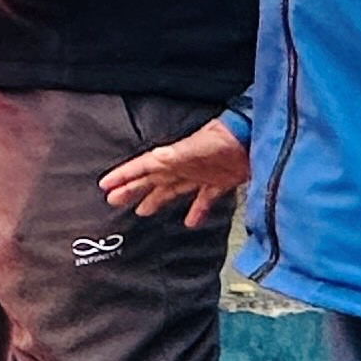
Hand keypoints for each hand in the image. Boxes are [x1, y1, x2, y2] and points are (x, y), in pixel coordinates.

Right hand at [100, 119, 248, 228]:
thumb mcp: (197, 147)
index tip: (105, 185)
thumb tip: (156, 158)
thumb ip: (178, 155)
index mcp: (174, 158)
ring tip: (142, 211)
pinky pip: (203, 199)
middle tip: (113, 200)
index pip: (143, 168)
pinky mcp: (219, 182)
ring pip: (172, 189)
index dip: (124, 176)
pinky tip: (190, 222)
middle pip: (152, 180)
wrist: (255, 139)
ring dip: (156, 199)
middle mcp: (184, 166)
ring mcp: (201, 174)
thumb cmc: (226, 139)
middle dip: (132, 190)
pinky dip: (196, 211)